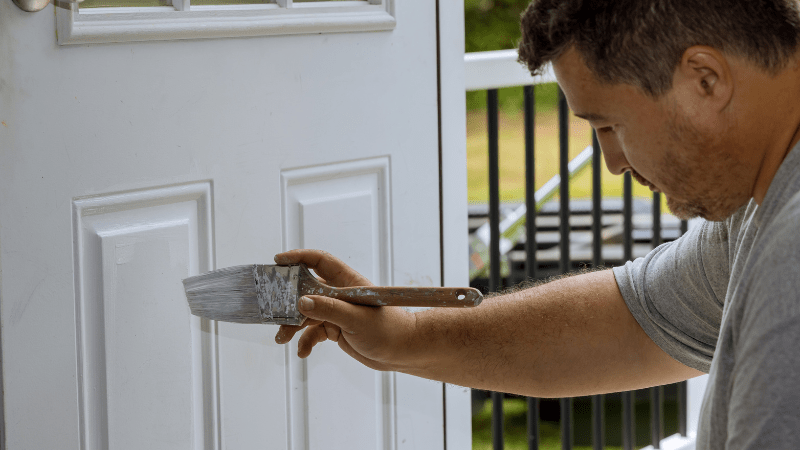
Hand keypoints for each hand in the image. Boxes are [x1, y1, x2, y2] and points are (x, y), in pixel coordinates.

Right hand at [273, 249, 417, 370]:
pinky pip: (314, 332)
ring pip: (307, 313)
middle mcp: (340, 294)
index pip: (320, 261)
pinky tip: (303, 352)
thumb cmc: (389, 330)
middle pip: (307, 288)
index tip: (278, 260)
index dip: (299, 257)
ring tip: (282, 338)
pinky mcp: (336, 328)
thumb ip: (329, 310)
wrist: (403, 352)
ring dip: (293, 325)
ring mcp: (337, 311)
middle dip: (289, 298)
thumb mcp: (356, 319)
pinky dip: (306, 341)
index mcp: (348, 282)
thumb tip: (301, 302)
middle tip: (272, 307)